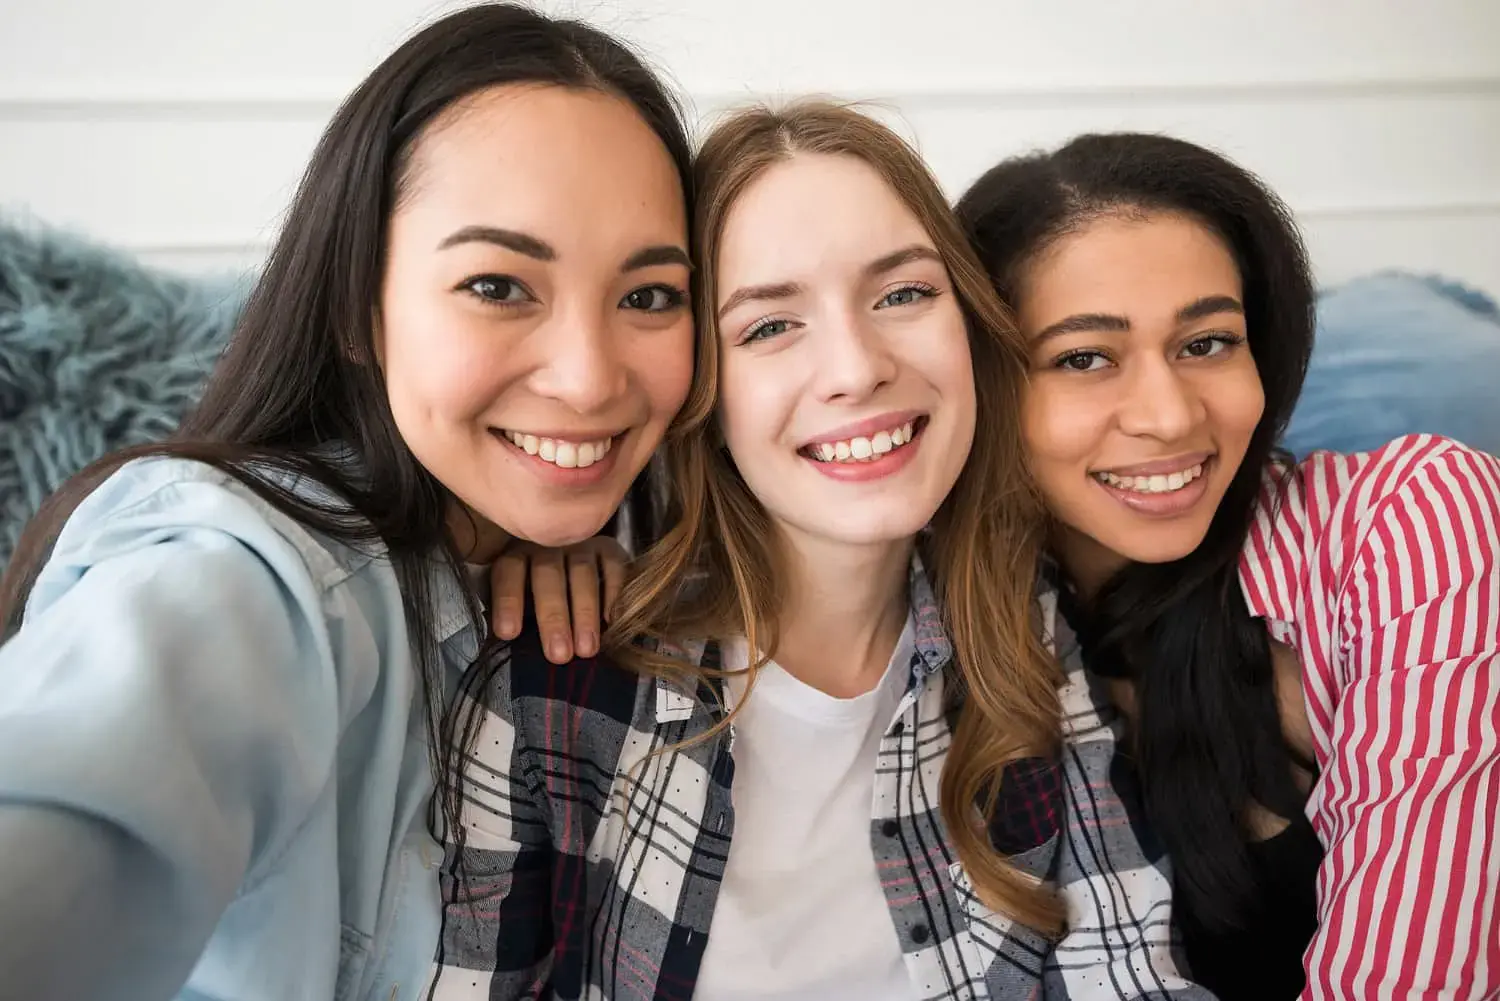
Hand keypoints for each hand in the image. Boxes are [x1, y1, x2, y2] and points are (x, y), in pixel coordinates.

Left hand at [490, 536, 628, 662]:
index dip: (508, 601)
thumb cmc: (540, 596)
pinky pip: (613, 566)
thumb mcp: (522, 602)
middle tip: (559, 654)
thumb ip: (518, 618)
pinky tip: (612, 621)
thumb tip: (505, 649)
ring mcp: (580, 544)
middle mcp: (549, 544)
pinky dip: (614, 594)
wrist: (576, 567)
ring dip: (584, 613)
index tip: (509, 633)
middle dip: (553, 616)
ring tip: (586, 649)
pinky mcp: (608, 548)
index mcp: (518, 554)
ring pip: (582, 573)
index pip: (509, 572)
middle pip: (549, 575)